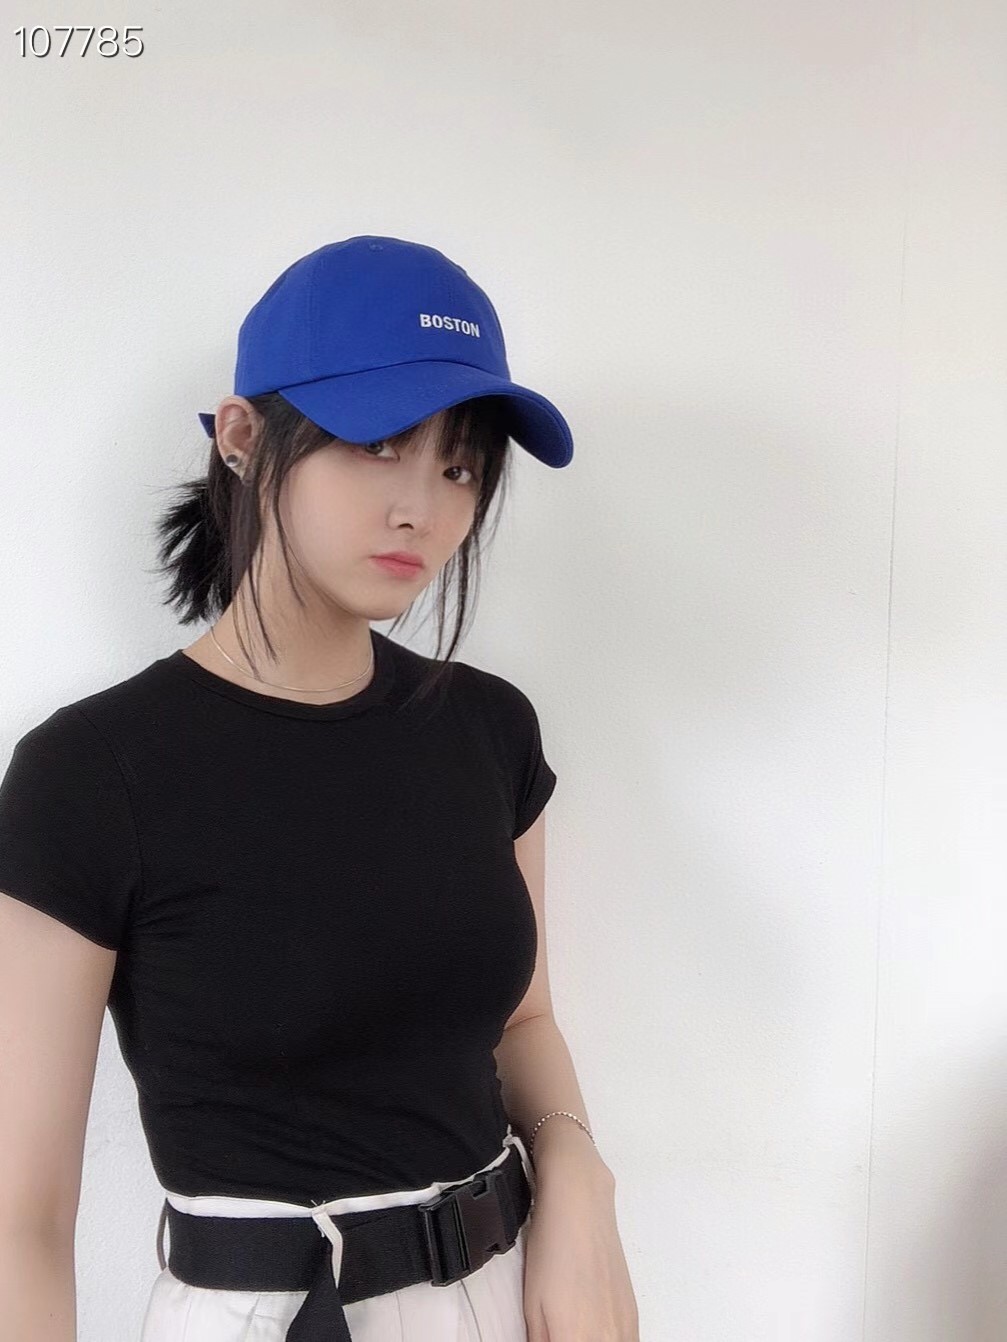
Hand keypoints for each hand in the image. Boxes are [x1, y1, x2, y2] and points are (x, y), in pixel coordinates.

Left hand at [522, 1168, 639, 1340]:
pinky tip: (593, 1333)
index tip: (550, 1340)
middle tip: (559, 1332)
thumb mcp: (532, 1306)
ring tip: (574, 1331)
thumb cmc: (552, 1249)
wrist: (580, 1207)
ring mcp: (625, 1327)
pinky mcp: (633, 1314)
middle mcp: (608, 1338)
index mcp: (577, 1340)